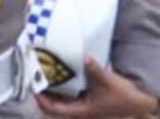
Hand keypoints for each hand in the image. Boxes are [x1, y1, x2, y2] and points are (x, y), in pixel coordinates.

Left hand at [36, 57, 158, 117]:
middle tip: (31, 75)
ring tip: (38, 73)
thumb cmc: (122, 96)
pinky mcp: (85, 99)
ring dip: (49, 88)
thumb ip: (94, 69)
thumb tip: (86, 57)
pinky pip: (66, 94)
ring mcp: (81, 105)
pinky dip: (58, 86)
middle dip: (41, 92)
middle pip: (52, 105)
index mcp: (81, 111)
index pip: (53, 109)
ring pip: (58, 99)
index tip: (31, 85)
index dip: (40, 98)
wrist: (137, 101)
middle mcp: (78, 110)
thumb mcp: (107, 81)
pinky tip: (54, 73)